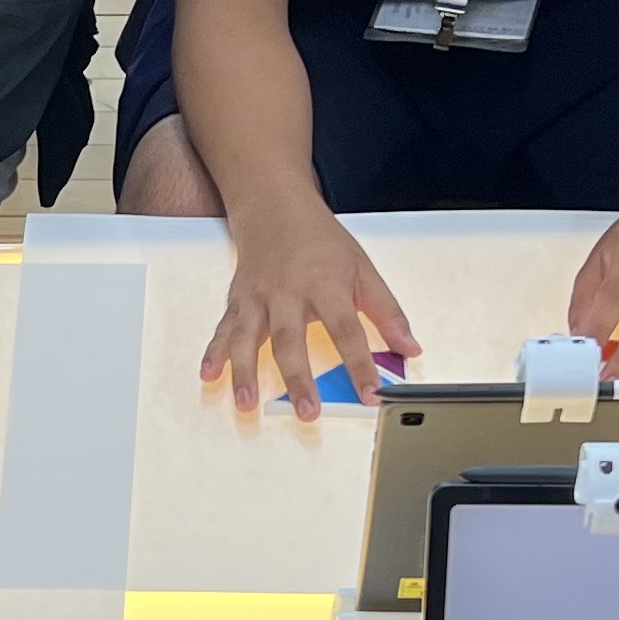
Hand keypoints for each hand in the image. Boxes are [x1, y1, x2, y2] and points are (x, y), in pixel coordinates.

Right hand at [203, 203, 419, 417]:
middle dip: (297, 379)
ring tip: (248, 404)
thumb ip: (387, 311)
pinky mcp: (238, 301)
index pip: (346, 330)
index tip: (370, 394)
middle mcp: (288, 292)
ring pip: (249, 338)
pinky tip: (209, 374)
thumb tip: (410, 347)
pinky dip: (214, 352)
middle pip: (291, 340)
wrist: (275, 206)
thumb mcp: (362, 269)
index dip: (359, 365)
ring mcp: (258, 297)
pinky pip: (224, 329)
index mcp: (325, 284)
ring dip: (246, 373)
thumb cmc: (320, 241)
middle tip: (307, 412)